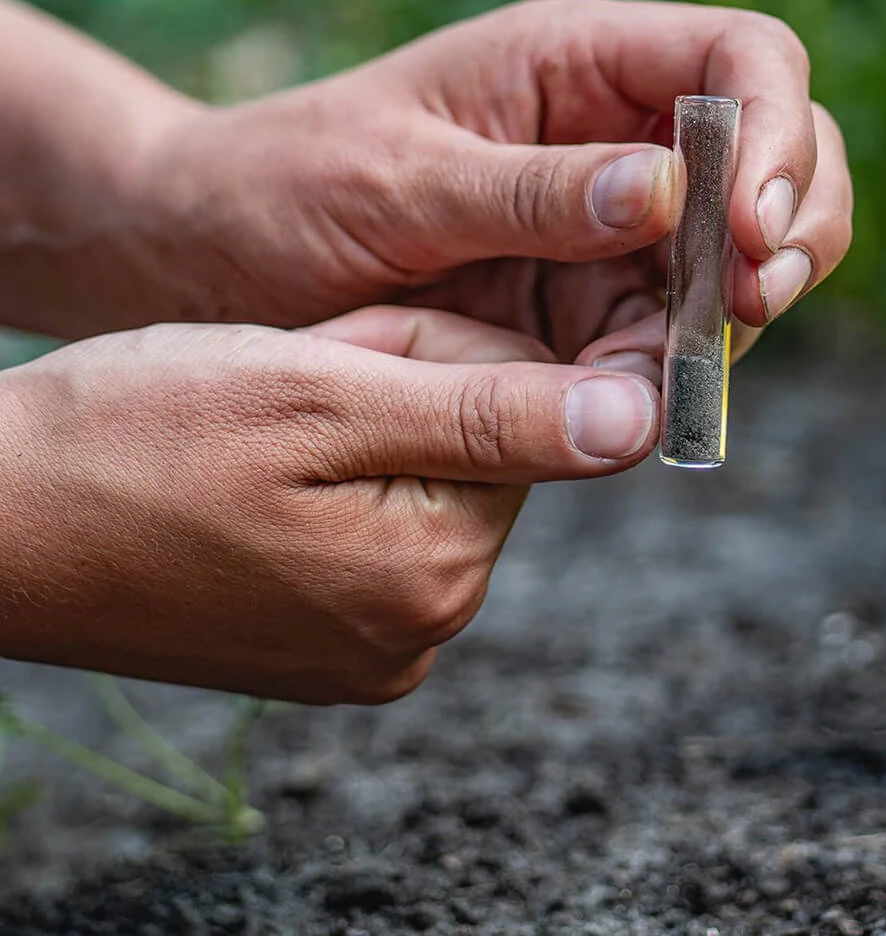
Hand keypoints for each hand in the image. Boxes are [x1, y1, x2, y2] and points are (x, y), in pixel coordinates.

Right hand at [0, 308, 656, 702]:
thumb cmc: (138, 435)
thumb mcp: (328, 394)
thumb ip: (497, 413)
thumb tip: (643, 423)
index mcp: (435, 569)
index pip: (525, 407)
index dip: (438, 345)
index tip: (351, 346)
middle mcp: (424, 628)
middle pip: (480, 446)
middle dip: (405, 384)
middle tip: (298, 378)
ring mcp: (374, 646)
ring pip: (429, 475)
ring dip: (366, 423)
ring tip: (267, 426)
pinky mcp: (330, 641)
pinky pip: (379, 523)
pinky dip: (335, 472)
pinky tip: (259, 470)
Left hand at [137, 0, 851, 374]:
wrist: (216, 262)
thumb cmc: (286, 185)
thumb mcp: (396, 179)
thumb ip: (529, 192)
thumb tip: (665, 193)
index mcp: (578, 61)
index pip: (743, 59)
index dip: (778, 131)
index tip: (753, 226)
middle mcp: (617, 138)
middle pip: (775, 159)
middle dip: (793, 227)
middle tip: (755, 301)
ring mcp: (611, 229)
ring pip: (738, 261)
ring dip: (736, 316)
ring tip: (685, 369)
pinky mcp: (588, 307)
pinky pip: (667, 335)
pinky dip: (675, 369)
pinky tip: (643, 400)